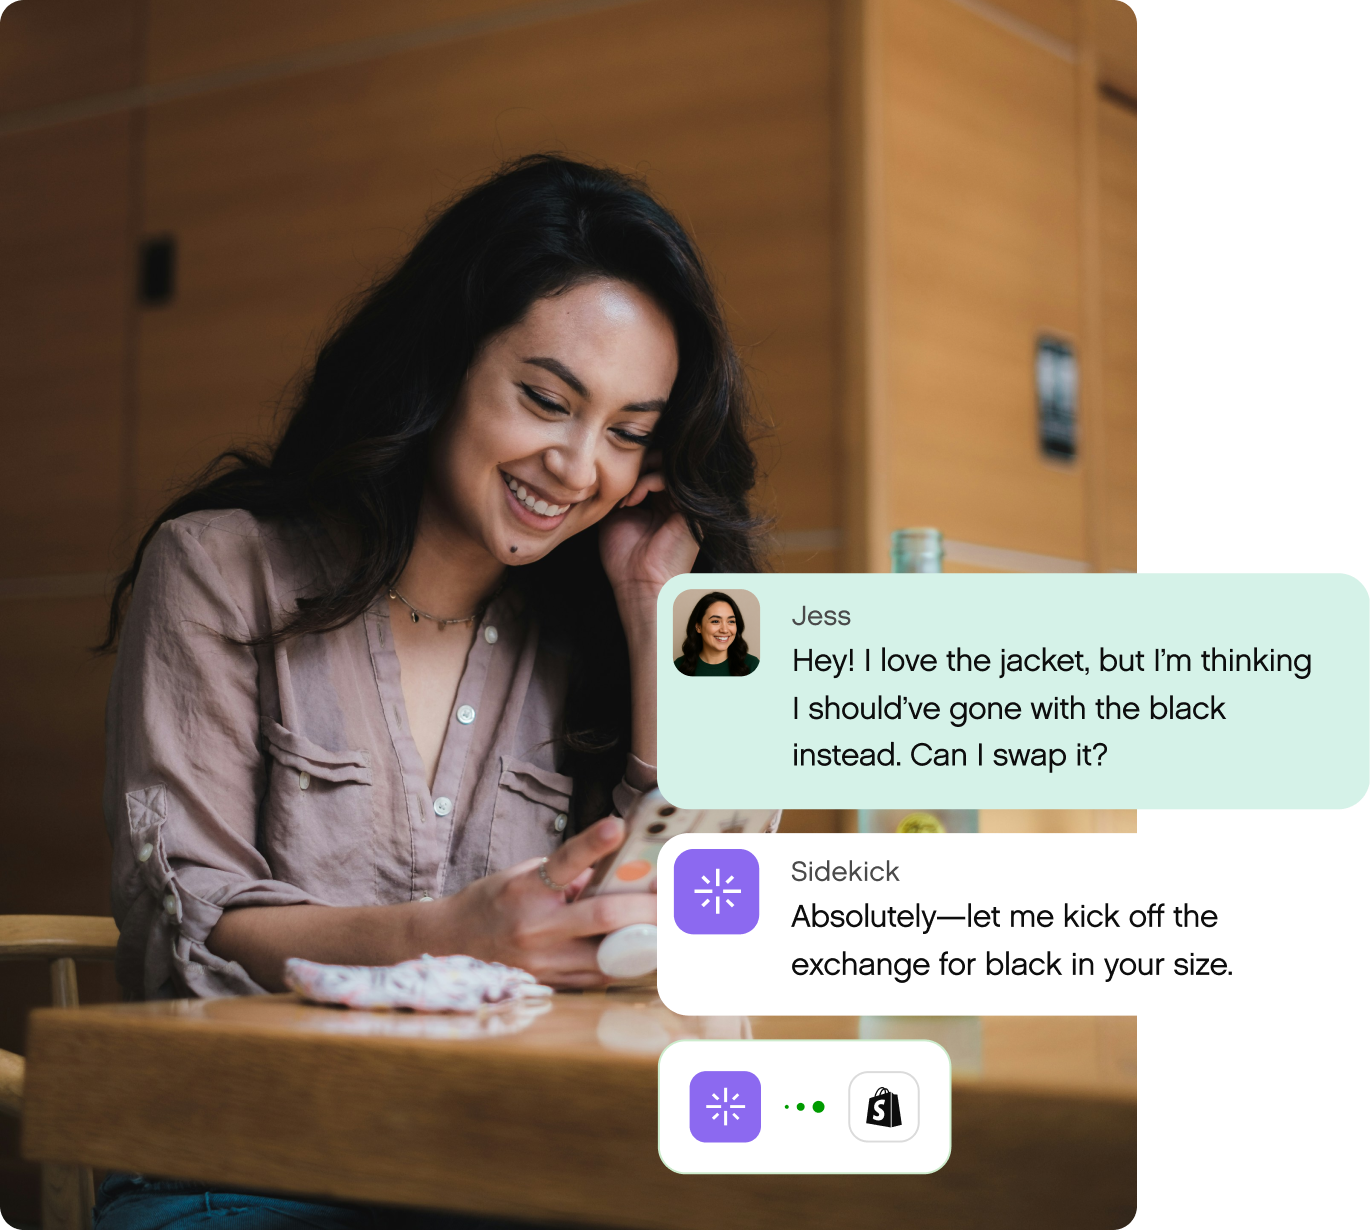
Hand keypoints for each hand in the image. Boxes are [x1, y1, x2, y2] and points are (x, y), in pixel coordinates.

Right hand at [429, 817, 656, 987]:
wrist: (452, 944)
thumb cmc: (495, 901)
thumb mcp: (524, 874)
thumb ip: (570, 876)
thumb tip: (618, 874)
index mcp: (527, 889)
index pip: (565, 861)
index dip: (593, 844)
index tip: (617, 826)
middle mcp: (536, 927)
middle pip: (603, 916)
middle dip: (647, 907)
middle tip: (676, 896)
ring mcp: (544, 962)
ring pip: (609, 954)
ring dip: (646, 939)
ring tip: (676, 927)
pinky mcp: (552, 985)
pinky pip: (600, 976)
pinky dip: (625, 961)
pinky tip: (647, 950)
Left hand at [598, 452, 698, 597]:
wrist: (638, 583)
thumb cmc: (624, 558)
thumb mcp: (614, 516)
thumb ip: (618, 491)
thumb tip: (610, 468)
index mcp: (660, 503)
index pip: (652, 466)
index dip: (632, 465)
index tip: (610, 480)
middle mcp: (675, 501)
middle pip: (662, 460)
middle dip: (637, 464)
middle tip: (618, 480)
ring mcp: (684, 503)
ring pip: (666, 465)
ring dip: (640, 473)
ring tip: (624, 495)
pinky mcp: (689, 508)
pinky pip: (670, 478)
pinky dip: (647, 482)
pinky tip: (632, 500)